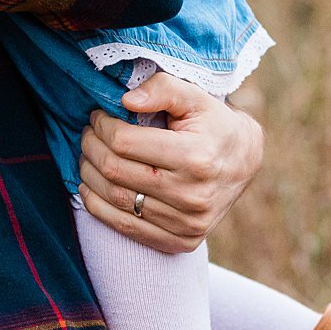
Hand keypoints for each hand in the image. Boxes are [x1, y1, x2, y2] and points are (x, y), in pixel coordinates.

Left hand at [77, 73, 262, 252]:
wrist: (243, 162)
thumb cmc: (213, 124)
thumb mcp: (195, 96)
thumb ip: (162, 88)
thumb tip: (126, 101)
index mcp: (195, 157)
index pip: (124, 143)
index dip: (102, 127)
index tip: (98, 116)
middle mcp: (192, 195)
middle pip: (116, 171)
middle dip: (91, 148)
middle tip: (87, 134)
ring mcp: (187, 223)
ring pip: (116, 200)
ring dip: (90, 176)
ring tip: (87, 157)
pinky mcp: (181, 241)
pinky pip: (126, 227)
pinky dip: (99, 208)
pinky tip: (91, 188)